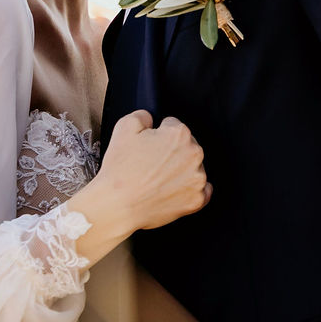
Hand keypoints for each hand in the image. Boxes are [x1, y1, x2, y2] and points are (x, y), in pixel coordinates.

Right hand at [90, 110, 210, 225]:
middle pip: (186, 146)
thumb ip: (142, 115)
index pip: (173, 126)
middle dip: (171, 152)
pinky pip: (202, 191)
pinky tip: (173, 191)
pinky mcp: (197, 199)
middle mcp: (194, 154)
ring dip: (181, 171)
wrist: (118, 206)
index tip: (148, 147)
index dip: (157, 135)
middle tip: (151, 165)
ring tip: (158, 180)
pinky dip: (190, 190)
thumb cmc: (121, 169)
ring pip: (193, 168)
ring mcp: (198, 178)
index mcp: (179, 134)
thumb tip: (150, 119)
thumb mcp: (124, 128)